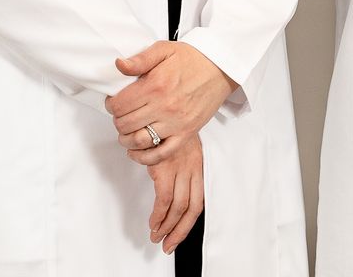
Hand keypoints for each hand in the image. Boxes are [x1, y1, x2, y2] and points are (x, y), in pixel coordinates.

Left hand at [108, 41, 235, 164]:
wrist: (221, 68)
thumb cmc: (193, 59)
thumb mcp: (164, 50)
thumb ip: (140, 59)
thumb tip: (119, 65)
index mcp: (155, 85)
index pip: (119, 105)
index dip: (111, 105)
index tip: (114, 102)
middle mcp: (164, 106)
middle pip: (125, 124)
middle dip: (118, 121)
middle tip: (121, 115)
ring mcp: (176, 122)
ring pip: (139, 141)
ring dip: (126, 139)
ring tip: (127, 132)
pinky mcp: (186, 133)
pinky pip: (161, 153)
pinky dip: (144, 157)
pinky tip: (136, 151)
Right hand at [145, 132, 203, 253]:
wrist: (162, 108)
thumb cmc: (167, 127)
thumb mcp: (179, 147)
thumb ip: (179, 167)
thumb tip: (169, 189)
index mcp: (198, 165)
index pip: (199, 200)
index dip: (189, 222)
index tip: (178, 235)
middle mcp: (192, 168)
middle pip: (192, 208)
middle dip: (179, 230)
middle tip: (168, 244)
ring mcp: (180, 168)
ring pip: (179, 207)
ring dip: (166, 226)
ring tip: (157, 235)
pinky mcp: (165, 167)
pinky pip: (164, 199)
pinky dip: (159, 215)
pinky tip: (153, 223)